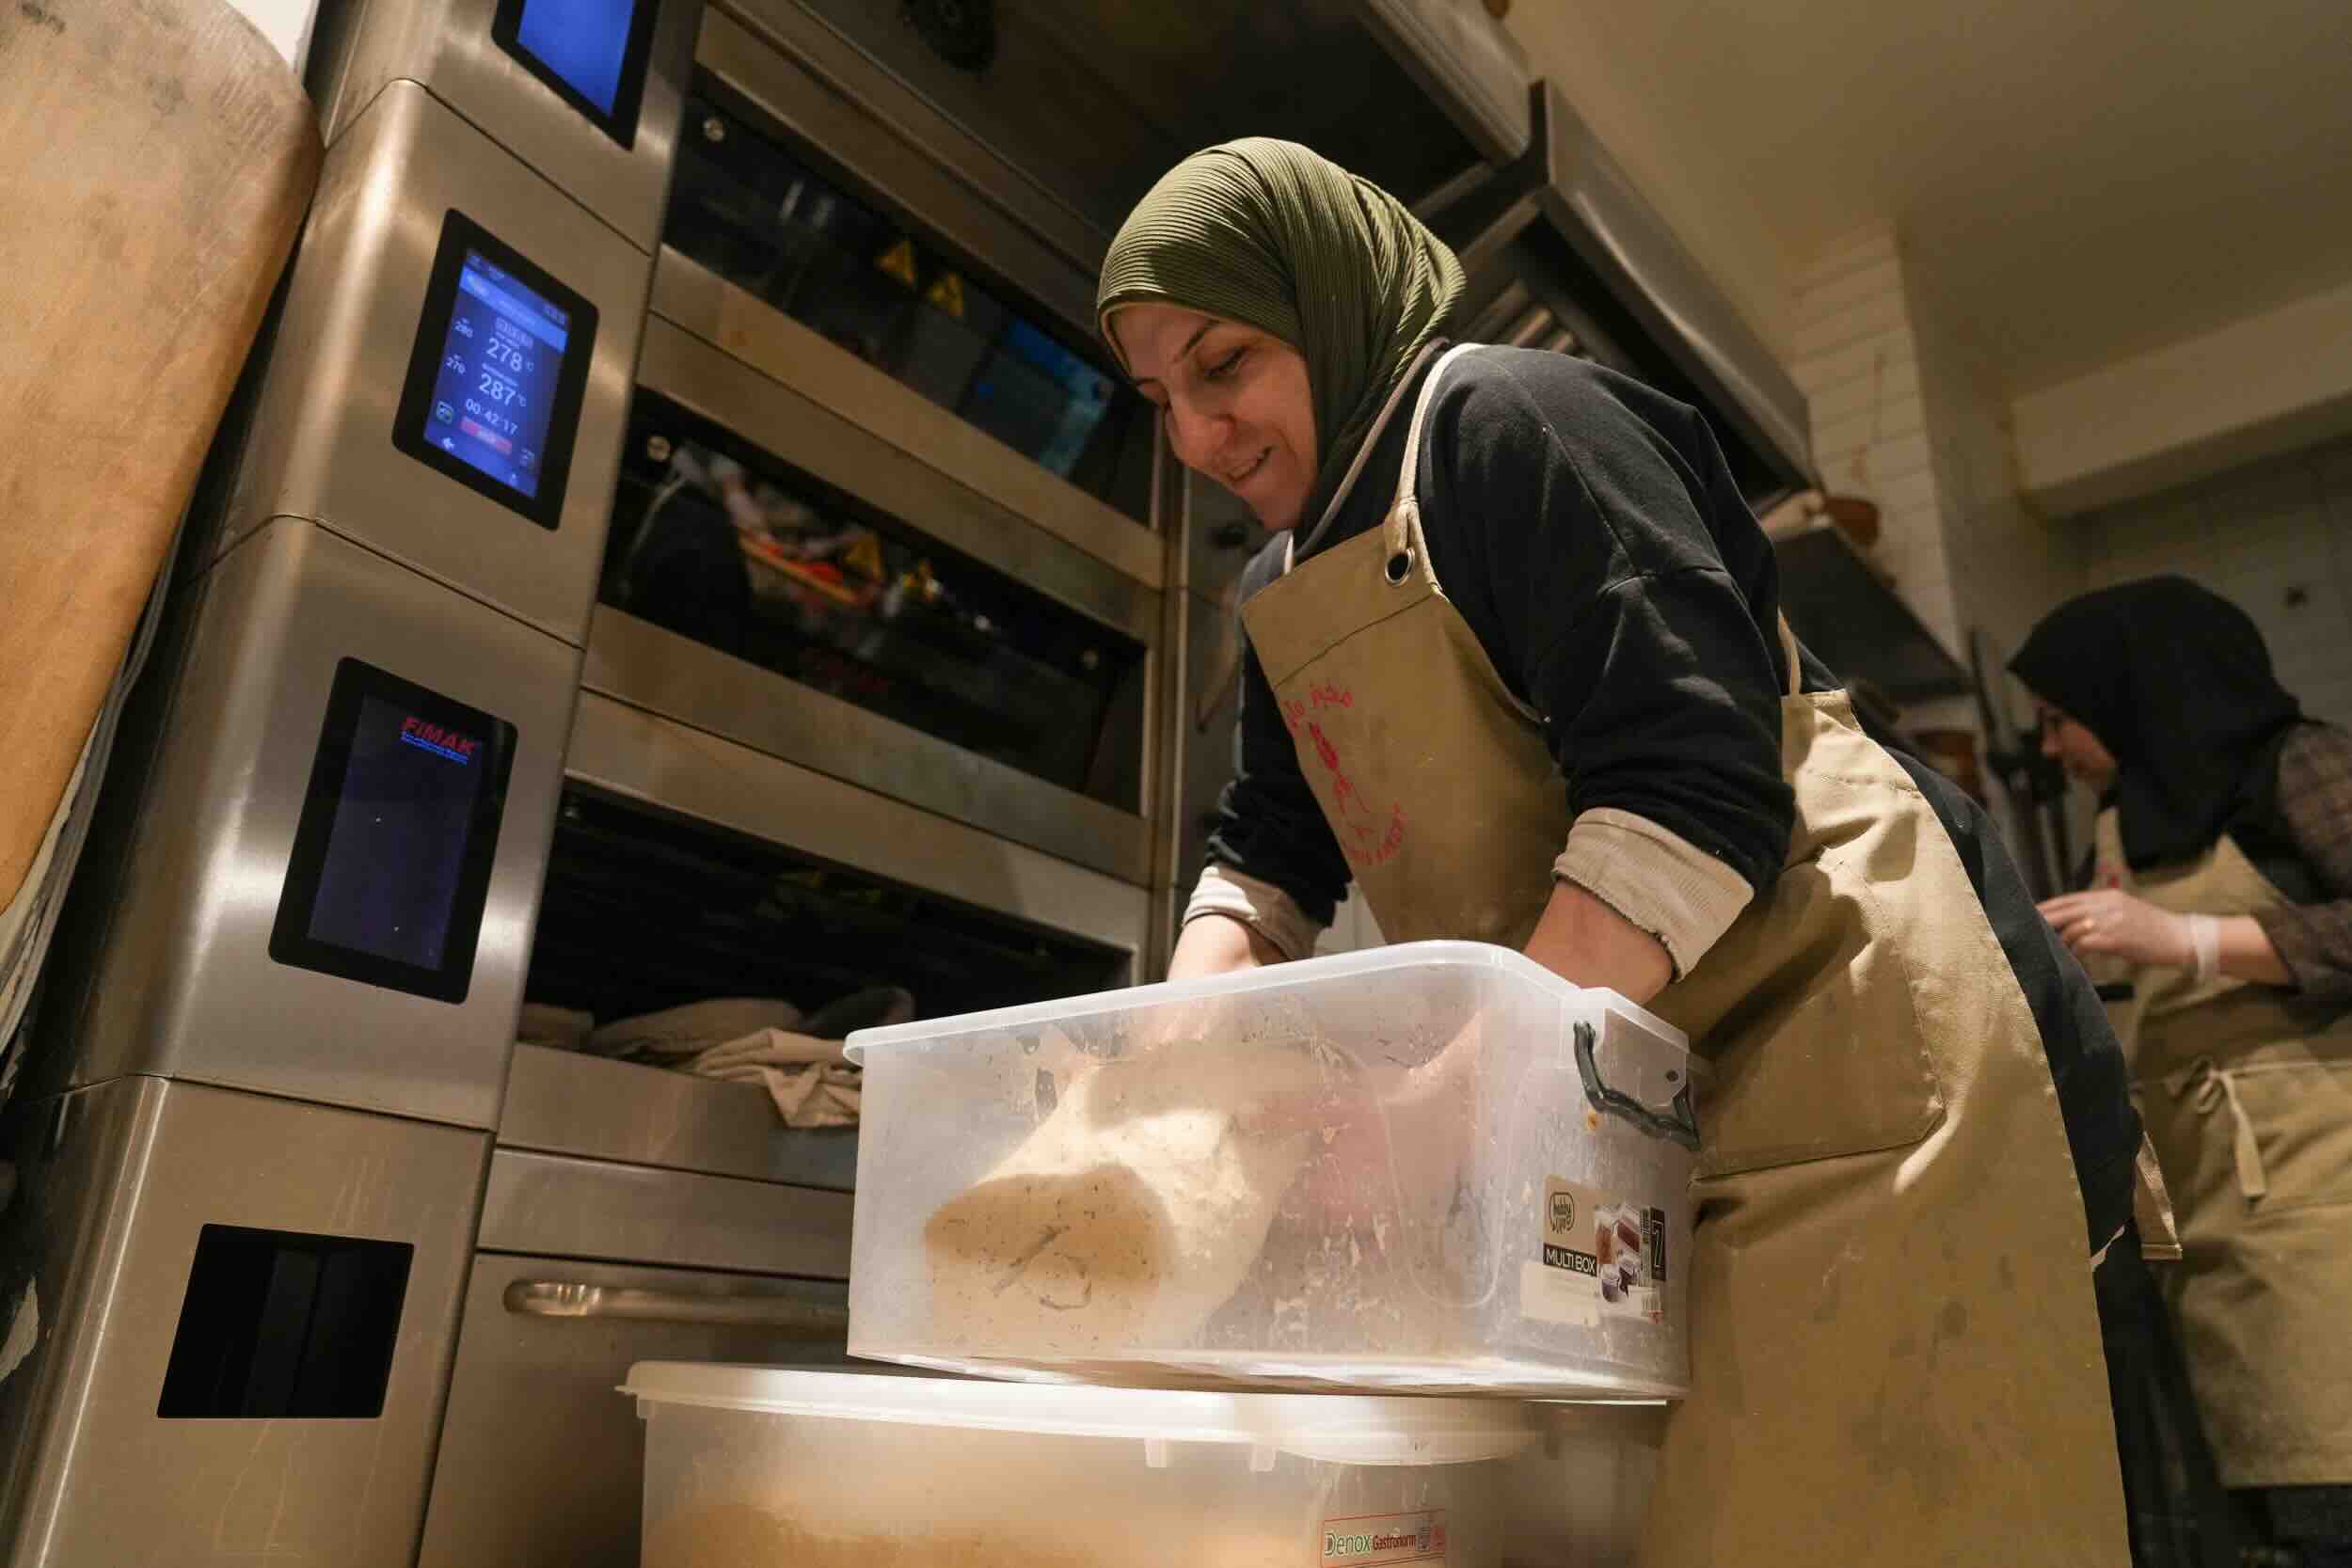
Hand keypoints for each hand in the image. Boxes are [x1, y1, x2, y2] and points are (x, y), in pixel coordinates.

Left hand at [2037, 889, 2192, 968]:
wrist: (2181, 937)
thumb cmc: (2152, 929)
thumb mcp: (2124, 911)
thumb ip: (2099, 912)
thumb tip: (2072, 922)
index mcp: (2107, 896)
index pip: (2068, 899)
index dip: (2047, 906)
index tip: (2029, 913)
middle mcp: (2106, 904)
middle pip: (2064, 910)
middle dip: (2043, 920)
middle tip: (2024, 929)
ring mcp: (2111, 920)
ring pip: (2072, 928)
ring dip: (2061, 941)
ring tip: (2053, 951)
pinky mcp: (2116, 938)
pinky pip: (2084, 943)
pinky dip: (2075, 951)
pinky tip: (2073, 958)